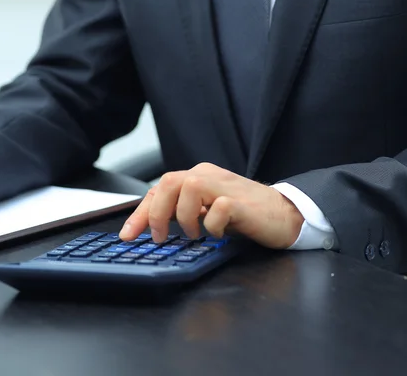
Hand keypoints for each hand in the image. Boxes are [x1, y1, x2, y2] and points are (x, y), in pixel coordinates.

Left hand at [119, 163, 303, 248]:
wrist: (284, 214)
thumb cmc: (244, 214)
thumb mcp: (207, 211)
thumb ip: (183, 211)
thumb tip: (152, 225)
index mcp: (198, 176)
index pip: (159, 188)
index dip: (140, 213)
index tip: (128, 235)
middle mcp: (208, 175)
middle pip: (169, 182)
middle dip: (156, 213)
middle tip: (160, 237)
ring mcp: (225, 187)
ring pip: (189, 188)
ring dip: (185, 217)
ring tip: (195, 234)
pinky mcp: (242, 203)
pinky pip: (218, 208)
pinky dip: (213, 225)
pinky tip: (218, 234)